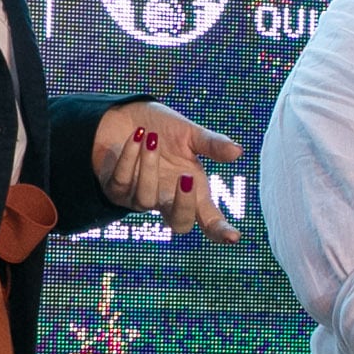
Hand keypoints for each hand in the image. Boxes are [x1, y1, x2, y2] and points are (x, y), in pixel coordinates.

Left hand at [93, 102, 243, 243]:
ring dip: (149, 166)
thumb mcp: (190, 134)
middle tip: (187, 177)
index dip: (221, 230)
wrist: (124, 116)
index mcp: (192, 192)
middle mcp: (168, 201)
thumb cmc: (162, 129)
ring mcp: (141, 199)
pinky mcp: (115, 190)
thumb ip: (212, 145)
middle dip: (184, 204)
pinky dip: (130, 157)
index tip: (234, 237)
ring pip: (146, 200)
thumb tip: (238, 151)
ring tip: (152, 138)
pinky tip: (136, 136)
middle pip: (180, 224)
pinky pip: (123, 181)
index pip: (210, 219)